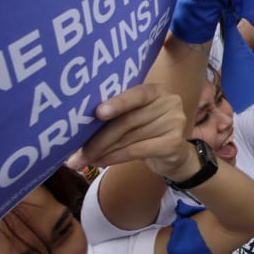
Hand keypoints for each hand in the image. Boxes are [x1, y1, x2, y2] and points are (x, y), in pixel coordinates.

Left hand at [66, 84, 193, 180]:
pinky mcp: (174, 144)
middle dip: (100, 138)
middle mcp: (169, 102)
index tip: (98, 112)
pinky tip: (100, 162)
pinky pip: (137, 151)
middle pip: (128, 120)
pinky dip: (115, 158)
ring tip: (84, 159)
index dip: (117, 103)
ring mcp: (174, 123)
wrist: (175, 154)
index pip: (136, 94)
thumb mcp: (136, 117)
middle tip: (78, 152)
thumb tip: (78, 125)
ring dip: (103, 151)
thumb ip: (118, 115)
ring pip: (129, 138)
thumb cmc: (147, 132)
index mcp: (156, 91)